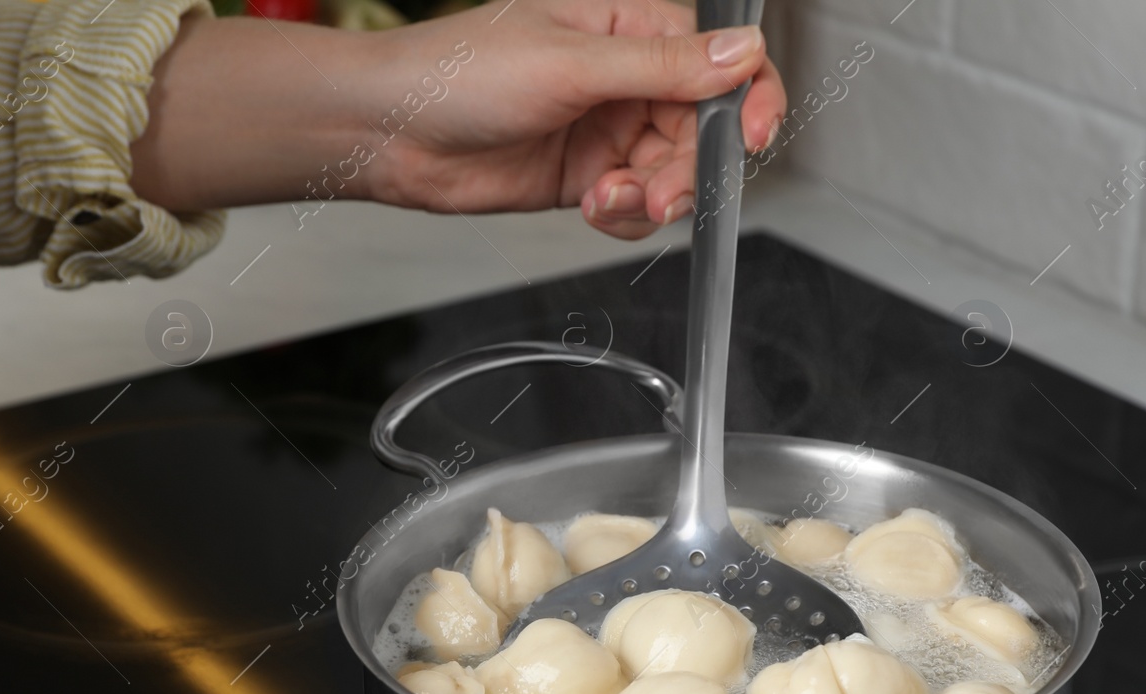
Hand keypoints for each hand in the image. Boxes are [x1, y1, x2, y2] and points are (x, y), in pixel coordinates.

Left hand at [130, 2, 785, 242]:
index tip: (755, 133)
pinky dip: (624, 215)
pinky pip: (632, 205)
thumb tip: (742, 54)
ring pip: (671, 173)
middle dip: (691, 166)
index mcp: (630, 26)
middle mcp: (625, 78)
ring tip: (612, 199)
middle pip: (702, 129)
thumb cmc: (457, 73)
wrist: (390, 133)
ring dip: (654, 195)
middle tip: (663, 191)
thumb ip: (661, 66)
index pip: (719, 60)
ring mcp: (605, 130)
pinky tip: (594, 206)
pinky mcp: (584, 178)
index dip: (748, 97)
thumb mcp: (569, 63)